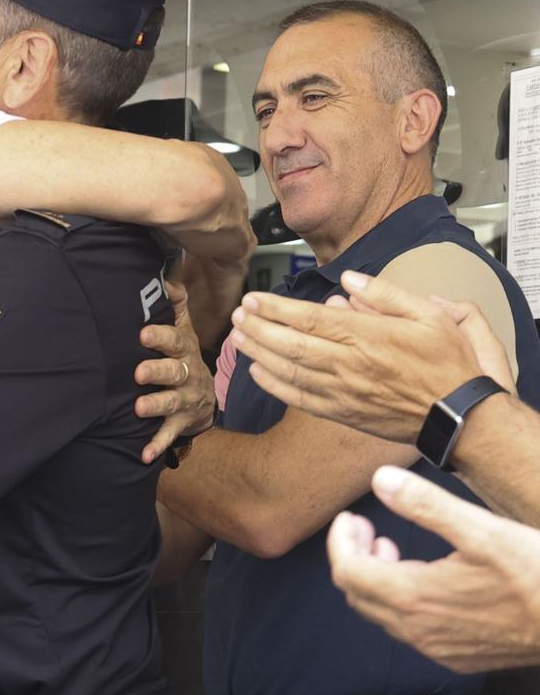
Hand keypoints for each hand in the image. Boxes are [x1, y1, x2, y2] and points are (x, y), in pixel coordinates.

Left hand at [135, 279, 215, 464]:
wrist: (207, 397)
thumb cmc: (185, 358)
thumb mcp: (184, 332)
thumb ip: (175, 307)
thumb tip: (166, 278)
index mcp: (185, 350)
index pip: (175, 340)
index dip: (160, 337)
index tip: (143, 334)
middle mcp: (188, 374)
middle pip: (174, 371)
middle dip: (158, 371)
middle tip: (138, 373)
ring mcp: (186, 399)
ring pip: (172, 402)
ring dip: (156, 405)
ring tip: (139, 408)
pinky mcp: (182, 422)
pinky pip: (169, 434)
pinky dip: (157, 444)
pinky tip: (144, 455)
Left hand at [229, 270, 510, 444]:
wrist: (457, 414)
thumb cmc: (447, 362)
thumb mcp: (430, 315)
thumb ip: (385, 295)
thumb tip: (347, 280)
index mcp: (368, 336)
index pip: (310, 318)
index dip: (275, 309)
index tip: (253, 299)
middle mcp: (348, 364)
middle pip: (290, 344)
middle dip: (258, 328)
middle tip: (237, 315)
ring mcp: (341, 391)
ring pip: (288, 370)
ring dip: (258, 353)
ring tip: (238, 337)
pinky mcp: (340, 412)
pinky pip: (297, 398)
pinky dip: (273, 385)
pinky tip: (257, 371)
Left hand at [327, 465, 539, 671]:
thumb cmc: (539, 578)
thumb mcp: (483, 530)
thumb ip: (426, 505)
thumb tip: (383, 481)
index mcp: (413, 596)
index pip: (347, 570)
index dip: (341, 541)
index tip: (351, 520)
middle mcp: (417, 629)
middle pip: (357, 593)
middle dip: (353, 557)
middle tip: (367, 529)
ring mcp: (436, 647)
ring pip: (381, 614)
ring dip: (376, 579)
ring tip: (391, 550)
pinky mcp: (456, 656)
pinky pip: (410, 631)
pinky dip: (400, 602)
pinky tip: (425, 581)